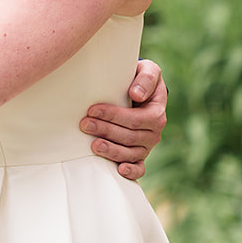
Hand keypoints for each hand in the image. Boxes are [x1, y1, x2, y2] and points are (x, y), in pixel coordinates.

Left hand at [80, 59, 166, 182]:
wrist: (139, 91)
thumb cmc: (140, 80)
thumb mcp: (148, 70)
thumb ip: (147, 78)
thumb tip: (136, 95)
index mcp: (156, 113)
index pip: (135, 119)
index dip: (114, 116)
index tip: (93, 110)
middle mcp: (154, 132)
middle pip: (129, 136)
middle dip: (106, 130)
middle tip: (85, 124)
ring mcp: (146, 145)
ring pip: (130, 153)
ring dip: (111, 150)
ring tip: (94, 145)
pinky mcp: (139, 155)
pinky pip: (139, 168)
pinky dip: (131, 172)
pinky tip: (119, 170)